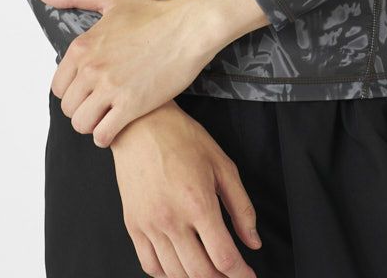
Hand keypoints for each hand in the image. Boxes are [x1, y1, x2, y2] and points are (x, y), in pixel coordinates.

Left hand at [40, 0, 214, 145]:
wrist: (188, 27)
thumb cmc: (154, 13)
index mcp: (82, 46)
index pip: (58, 86)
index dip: (72, 90)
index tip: (88, 89)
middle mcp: (91, 68)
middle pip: (68, 108)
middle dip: (82, 108)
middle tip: (100, 103)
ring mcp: (110, 88)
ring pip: (82, 124)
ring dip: (92, 124)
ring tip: (107, 116)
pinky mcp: (131, 105)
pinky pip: (103, 135)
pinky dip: (106, 136)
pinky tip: (117, 125)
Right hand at [109, 99, 261, 277]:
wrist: (141, 124)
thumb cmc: (181, 138)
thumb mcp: (222, 165)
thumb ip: (241, 207)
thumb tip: (252, 241)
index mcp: (198, 203)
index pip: (224, 258)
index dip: (241, 275)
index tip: (248, 277)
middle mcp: (172, 219)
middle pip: (201, 273)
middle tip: (231, 275)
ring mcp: (149, 225)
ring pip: (175, 274)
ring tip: (209, 272)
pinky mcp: (133, 225)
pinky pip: (150, 265)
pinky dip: (167, 275)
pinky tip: (179, 268)